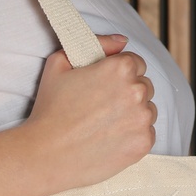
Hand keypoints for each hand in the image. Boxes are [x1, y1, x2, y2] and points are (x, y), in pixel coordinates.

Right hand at [19, 33, 156, 195]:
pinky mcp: (143, 143)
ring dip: (133, 114)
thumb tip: (122, 41)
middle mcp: (137, 90)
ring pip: (148, 110)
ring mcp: (142, 118)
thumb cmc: (50, 109)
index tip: (104, 87)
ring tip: (105, 124)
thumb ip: (96, 44)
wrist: (47, 154)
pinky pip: (148, 133)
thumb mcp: (60, 63)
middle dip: (127, 93)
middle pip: (144, 86)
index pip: (136, 63)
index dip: (118, 74)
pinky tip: (110, 138)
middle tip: (102, 108)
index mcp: (121, 67)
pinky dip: (134, 136)